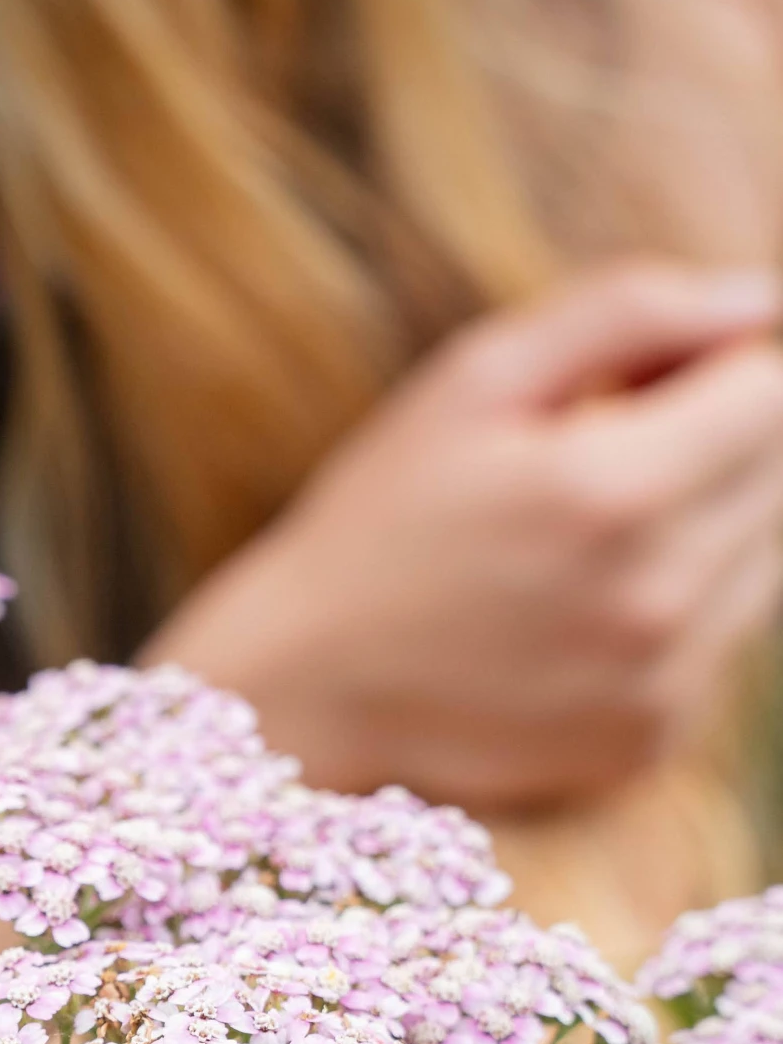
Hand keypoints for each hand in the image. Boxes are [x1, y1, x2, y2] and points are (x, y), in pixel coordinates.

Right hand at [157, 261, 782, 814]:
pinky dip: (678, 614)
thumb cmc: (382, 518)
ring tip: (590, 539)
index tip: (637, 389)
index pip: (773, 392)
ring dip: (706, 530)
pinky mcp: (650, 741)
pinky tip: (578, 615)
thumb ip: (628, 313)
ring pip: (767, 563)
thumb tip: (764, 302)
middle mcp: (656, 599)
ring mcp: (660, 684)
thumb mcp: (474, 381)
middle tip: (602, 459)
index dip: (719, 369)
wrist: (308, 684)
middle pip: (781, 478)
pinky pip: (722, 646)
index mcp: (614, 492)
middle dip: (717, 446)